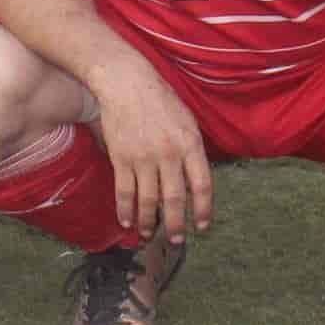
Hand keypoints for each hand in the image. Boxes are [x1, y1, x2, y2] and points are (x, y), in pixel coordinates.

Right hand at [86, 61, 211, 244]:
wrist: (127, 83)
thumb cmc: (161, 100)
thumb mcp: (188, 121)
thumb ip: (193, 151)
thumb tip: (195, 181)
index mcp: (190, 143)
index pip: (202, 185)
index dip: (203, 209)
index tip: (202, 227)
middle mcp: (168, 154)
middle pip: (174, 199)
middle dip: (175, 225)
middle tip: (177, 241)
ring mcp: (143, 157)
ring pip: (147, 200)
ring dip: (148, 223)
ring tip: (149, 235)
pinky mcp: (121, 158)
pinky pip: (124, 192)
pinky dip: (125, 211)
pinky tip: (126, 222)